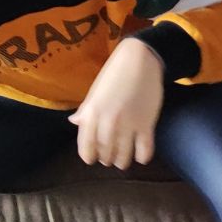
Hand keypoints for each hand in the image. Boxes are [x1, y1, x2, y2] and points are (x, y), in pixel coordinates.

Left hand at [70, 40, 164, 168]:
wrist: (140, 60)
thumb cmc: (115, 74)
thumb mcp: (95, 92)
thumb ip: (86, 111)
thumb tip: (74, 123)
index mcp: (92, 113)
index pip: (86, 146)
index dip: (89, 156)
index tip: (91, 159)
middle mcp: (108, 122)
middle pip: (106, 153)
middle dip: (107, 159)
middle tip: (109, 159)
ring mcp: (128, 124)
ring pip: (124, 155)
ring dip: (122, 162)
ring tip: (123, 161)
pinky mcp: (147, 124)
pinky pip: (144, 150)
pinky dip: (142, 157)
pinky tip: (140, 156)